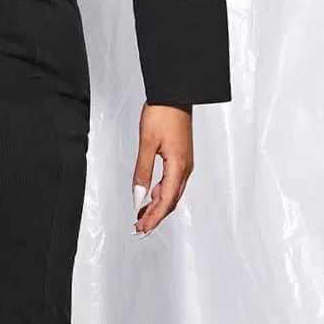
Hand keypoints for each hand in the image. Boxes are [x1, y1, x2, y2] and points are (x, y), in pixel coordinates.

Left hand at [132, 103, 192, 234]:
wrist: (175, 94)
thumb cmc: (162, 114)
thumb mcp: (147, 144)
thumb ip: (142, 172)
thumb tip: (138, 196)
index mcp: (178, 167)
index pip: (165, 200)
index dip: (153, 217)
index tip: (142, 229)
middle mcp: (185, 168)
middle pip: (170, 200)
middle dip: (155, 216)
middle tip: (140, 228)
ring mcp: (185, 163)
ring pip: (171, 192)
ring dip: (157, 205)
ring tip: (141, 215)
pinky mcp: (181, 158)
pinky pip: (172, 182)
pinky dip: (160, 193)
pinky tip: (150, 196)